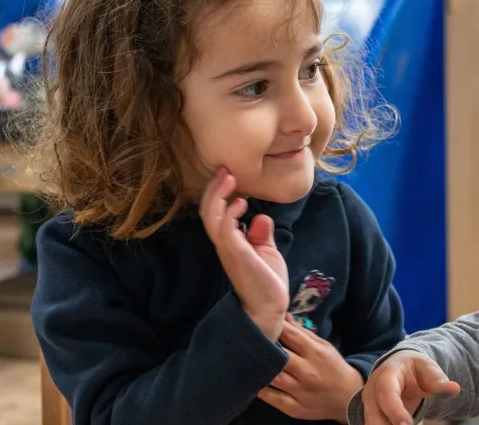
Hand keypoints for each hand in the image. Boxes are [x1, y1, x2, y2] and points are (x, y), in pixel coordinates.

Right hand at [199, 168, 288, 340]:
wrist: (269, 309)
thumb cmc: (267, 283)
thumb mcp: (267, 253)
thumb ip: (261, 235)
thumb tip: (260, 217)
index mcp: (230, 242)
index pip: (215, 213)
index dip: (218, 193)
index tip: (229, 175)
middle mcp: (224, 244)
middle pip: (208, 211)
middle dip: (214, 188)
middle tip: (226, 170)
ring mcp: (228, 250)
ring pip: (212, 217)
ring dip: (219, 195)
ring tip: (230, 178)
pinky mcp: (237, 256)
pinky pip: (225, 231)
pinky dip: (230, 214)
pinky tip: (240, 203)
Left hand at [258, 317, 363, 422]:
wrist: (348, 397)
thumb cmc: (333, 367)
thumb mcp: (324, 346)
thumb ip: (302, 333)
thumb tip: (284, 317)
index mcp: (316, 353)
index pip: (291, 336)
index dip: (275, 327)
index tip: (262, 320)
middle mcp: (307, 372)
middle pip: (279, 356)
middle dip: (264, 346)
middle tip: (250, 340)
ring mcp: (300, 391)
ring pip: (274, 377)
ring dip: (260, 367)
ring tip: (248, 359)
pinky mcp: (294, 408)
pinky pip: (272, 398)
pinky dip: (261, 390)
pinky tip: (254, 381)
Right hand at [361, 350, 459, 424]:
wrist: (400, 368)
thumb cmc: (414, 368)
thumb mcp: (427, 368)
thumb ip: (438, 380)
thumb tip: (455, 389)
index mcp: (386, 375)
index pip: (386, 392)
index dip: (395, 410)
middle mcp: (373, 392)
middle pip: (373, 416)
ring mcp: (370, 407)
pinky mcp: (373, 418)